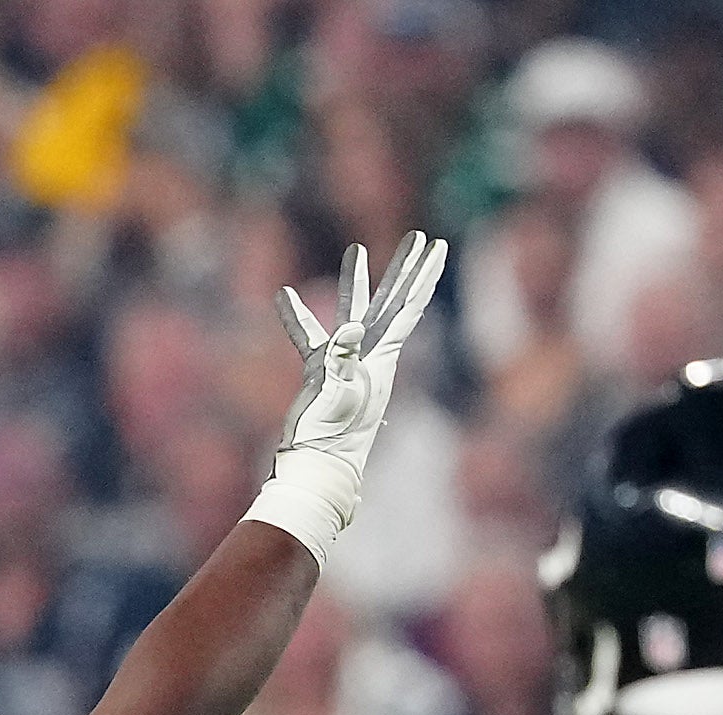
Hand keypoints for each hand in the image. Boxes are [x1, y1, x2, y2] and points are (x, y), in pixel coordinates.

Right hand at [246, 232, 449, 559]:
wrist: (317, 468)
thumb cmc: (331, 436)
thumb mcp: (338, 393)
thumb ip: (341, 358)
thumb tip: (346, 330)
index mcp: (381, 358)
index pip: (407, 307)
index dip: (422, 275)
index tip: (436, 246)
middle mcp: (370, 355)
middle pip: (393, 302)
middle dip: (405, 269)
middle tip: (420, 238)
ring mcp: (346, 363)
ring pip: (355, 312)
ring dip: (357, 283)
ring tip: (357, 251)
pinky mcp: (321, 373)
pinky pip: (309, 336)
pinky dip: (297, 317)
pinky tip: (285, 296)